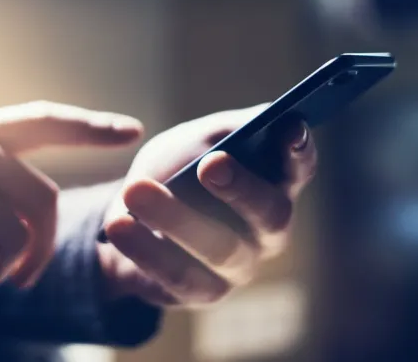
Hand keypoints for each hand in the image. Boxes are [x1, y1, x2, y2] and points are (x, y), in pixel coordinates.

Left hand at [99, 104, 316, 305]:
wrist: (137, 216)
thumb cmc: (179, 169)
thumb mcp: (194, 140)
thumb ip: (218, 134)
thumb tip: (239, 132)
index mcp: (276, 184)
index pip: (299, 168)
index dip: (299, 150)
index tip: (290, 126)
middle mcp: (269, 230)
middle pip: (270, 214)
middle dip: (241, 188)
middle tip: (210, 164)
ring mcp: (240, 266)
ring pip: (219, 247)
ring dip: (176, 218)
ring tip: (136, 189)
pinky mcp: (203, 292)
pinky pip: (178, 274)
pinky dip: (146, 248)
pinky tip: (118, 225)